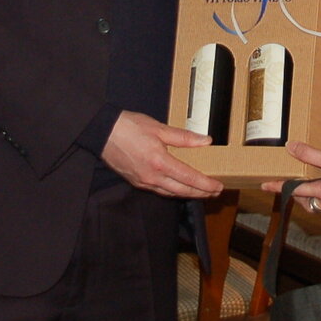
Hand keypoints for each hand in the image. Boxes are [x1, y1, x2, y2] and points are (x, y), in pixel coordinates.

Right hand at [101, 111, 224, 198]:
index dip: (206, 185)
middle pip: (182, 190)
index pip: (189, 178)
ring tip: (201, 192)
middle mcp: (152, 176)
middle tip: (215, 192)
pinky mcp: (136, 182)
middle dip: (201, 193)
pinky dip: (172, 191)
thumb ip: (183, 137)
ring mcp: (143, 181)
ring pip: (170, 193)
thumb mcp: (159, 128)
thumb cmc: (129, 127)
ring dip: (188, 194)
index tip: (218, 186)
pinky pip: (159, 190)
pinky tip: (178, 187)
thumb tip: (205, 141)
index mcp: (160, 162)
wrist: (102, 132)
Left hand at [259, 141, 320, 211]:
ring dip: (307, 194)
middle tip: (287, 184)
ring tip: (304, 182)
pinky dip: (320, 192)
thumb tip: (291, 147)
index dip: (278, 186)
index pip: (293, 190)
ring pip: (316, 202)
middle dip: (294, 194)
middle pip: (305, 200)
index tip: (264, 185)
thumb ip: (311, 155)